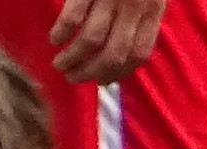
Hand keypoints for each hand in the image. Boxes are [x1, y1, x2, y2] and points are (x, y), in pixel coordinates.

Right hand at [47, 0, 164, 83]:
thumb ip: (141, 18)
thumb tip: (122, 52)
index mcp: (152, 12)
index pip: (138, 55)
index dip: (120, 72)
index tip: (103, 81)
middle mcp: (134, 8)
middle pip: (114, 54)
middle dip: (92, 72)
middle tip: (74, 78)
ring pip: (92, 40)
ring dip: (73, 58)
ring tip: (61, 65)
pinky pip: (73, 16)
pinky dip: (62, 32)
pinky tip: (54, 40)